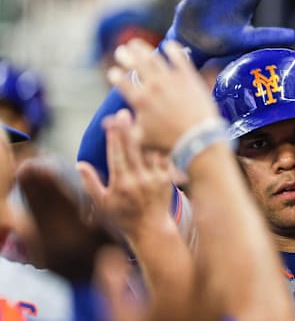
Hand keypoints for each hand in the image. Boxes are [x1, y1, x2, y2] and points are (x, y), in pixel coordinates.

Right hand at [77, 110, 173, 239]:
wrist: (151, 228)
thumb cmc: (123, 216)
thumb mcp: (102, 202)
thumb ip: (91, 182)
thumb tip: (79, 163)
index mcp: (121, 183)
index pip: (115, 155)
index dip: (113, 137)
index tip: (109, 121)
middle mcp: (138, 179)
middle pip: (132, 148)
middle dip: (128, 129)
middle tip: (124, 112)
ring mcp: (155, 178)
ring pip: (150, 150)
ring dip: (146, 132)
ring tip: (143, 116)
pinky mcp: (168, 179)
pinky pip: (165, 158)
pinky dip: (161, 144)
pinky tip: (159, 130)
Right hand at [108, 39, 219, 151]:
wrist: (198, 139)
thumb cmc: (170, 143)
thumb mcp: (142, 139)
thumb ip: (124, 128)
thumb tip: (106, 122)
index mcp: (140, 101)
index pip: (122, 82)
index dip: (115, 75)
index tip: (113, 72)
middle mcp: (154, 86)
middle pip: (136, 64)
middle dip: (126, 55)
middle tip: (122, 50)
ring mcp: (171, 80)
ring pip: (154, 58)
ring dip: (143, 48)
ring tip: (137, 44)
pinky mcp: (188, 77)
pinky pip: (179, 58)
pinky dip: (173, 50)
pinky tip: (168, 45)